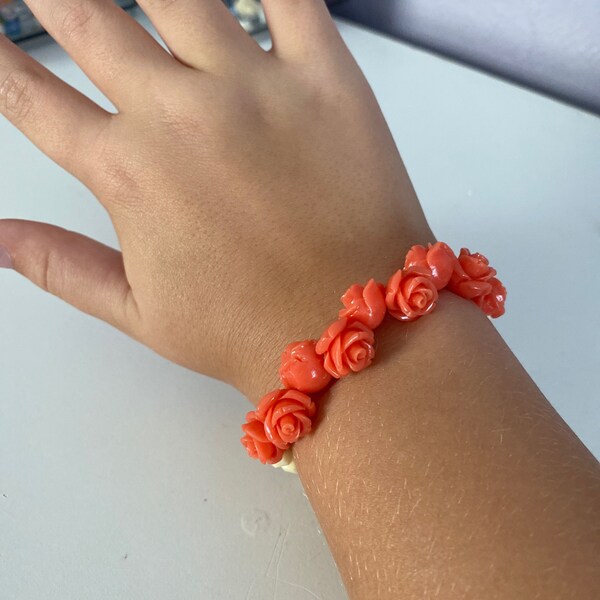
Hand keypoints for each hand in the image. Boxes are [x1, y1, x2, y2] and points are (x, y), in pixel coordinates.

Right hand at [0, 0, 431, 396]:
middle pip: (87, 17)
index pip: (32, 97)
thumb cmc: (249, 330)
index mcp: (129, 174)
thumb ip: (62, 266)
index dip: (0, 61)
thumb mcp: (142, 312)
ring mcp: (255, 88)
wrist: (352, 330)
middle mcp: (180, 115)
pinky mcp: (326, 78)